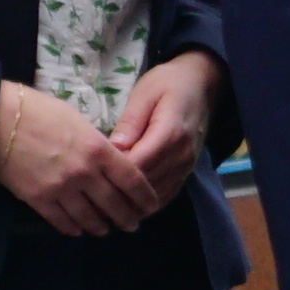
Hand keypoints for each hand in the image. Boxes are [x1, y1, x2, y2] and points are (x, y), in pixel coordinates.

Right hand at [0, 80, 152, 237]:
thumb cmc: (38, 110)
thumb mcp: (78, 120)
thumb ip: (97, 144)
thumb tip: (109, 159)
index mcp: (99, 149)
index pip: (133, 180)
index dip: (146, 197)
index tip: (152, 205)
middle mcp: (84, 173)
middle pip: (115, 204)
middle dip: (127, 218)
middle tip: (133, 225)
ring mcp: (61, 188)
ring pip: (89, 217)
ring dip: (100, 226)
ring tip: (106, 230)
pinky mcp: (37, 199)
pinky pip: (60, 221)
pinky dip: (72, 228)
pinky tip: (78, 230)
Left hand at [104, 55, 222, 214]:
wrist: (201, 83)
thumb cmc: (168, 83)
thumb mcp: (144, 94)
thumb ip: (130, 123)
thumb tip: (113, 148)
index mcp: (171, 133)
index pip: (138, 165)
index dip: (113, 175)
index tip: (89, 177)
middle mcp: (182, 155)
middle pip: (146, 185)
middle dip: (118, 193)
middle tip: (88, 197)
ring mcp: (187, 165)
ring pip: (156, 196)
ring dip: (131, 203)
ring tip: (102, 207)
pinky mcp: (187, 171)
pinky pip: (167, 195)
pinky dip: (146, 203)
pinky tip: (126, 204)